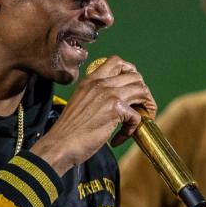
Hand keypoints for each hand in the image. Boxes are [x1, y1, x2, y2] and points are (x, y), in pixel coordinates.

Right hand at [31, 55, 153, 174]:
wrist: (59, 144)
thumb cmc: (69, 130)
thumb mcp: (81, 103)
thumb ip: (97, 96)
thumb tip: (121, 101)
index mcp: (90, 80)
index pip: (117, 62)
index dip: (131, 73)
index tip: (133, 89)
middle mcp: (100, 83)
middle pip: (136, 76)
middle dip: (144, 93)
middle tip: (141, 110)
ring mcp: (108, 94)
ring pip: (142, 90)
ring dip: (145, 108)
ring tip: (137, 123)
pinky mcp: (114, 109)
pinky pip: (137, 116)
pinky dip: (133, 130)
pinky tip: (119, 138)